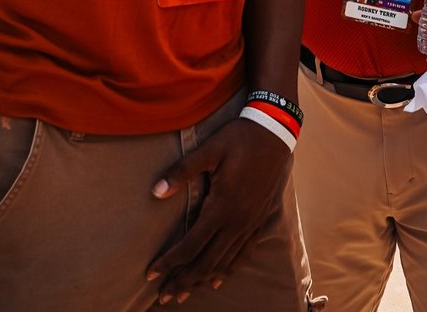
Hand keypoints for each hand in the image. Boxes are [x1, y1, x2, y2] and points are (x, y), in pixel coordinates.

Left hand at [147, 117, 289, 302]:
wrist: (275, 132)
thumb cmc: (239, 138)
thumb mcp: (209, 149)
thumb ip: (181, 171)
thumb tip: (155, 192)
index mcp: (222, 207)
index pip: (191, 245)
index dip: (170, 262)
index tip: (151, 273)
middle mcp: (238, 222)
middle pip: (206, 262)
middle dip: (183, 280)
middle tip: (163, 295)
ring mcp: (251, 223)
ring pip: (224, 262)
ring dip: (202, 280)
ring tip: (184, 292)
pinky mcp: (260, 219)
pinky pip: (243, 253)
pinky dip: (228, 269)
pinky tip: (218, 279)